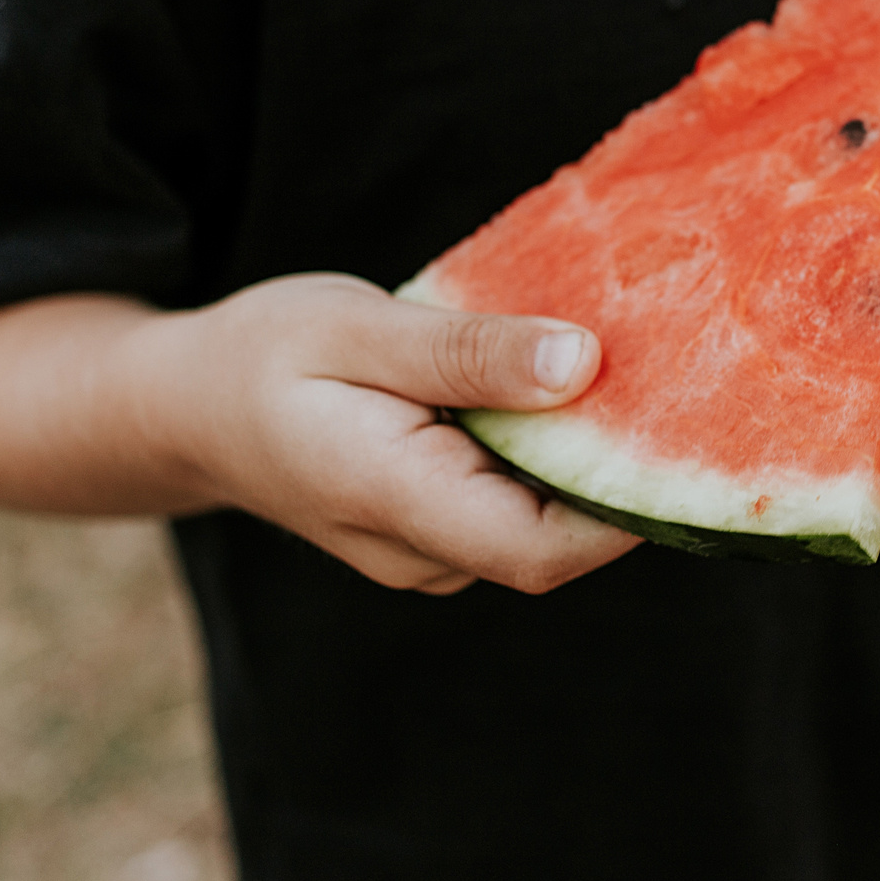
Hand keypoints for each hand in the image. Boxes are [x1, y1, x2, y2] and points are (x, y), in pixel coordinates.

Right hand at [135, 273, 640, 594]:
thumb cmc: (264, 354)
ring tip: (638, 360)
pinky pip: (523, 501)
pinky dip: (557, 447)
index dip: (628, 504)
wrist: (188, 406)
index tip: (691, 423)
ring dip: (595, 451)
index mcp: (393, 502)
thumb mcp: (359, 328)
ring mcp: (434, 551)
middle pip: (561, 537)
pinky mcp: (446, 527)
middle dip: (626, 463)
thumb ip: (469, 353)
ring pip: (547, 518)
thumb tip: (582, 366)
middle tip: (683, 365)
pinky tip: (580, 381)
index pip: (543, 549)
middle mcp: (423, 552)